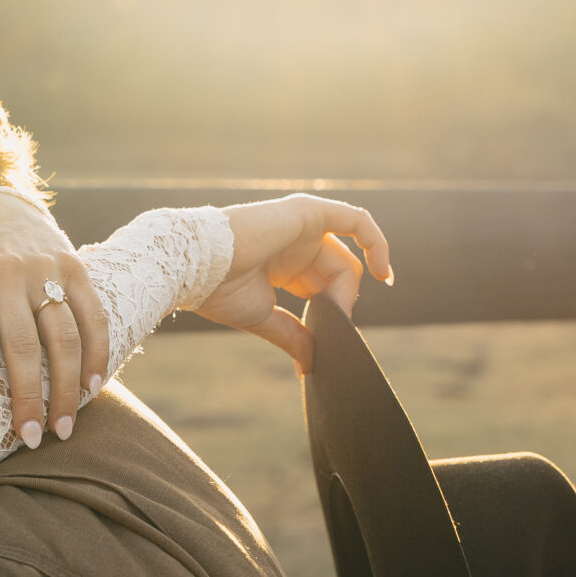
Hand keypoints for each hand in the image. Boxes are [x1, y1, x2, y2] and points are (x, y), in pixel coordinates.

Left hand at [0, 188, 106, 444]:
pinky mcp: (73, 266)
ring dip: (66, 384)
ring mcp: (43, 268)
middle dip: (28, 395)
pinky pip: (92, 313)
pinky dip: (97, 351)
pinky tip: (93, 386)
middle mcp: (5, 271)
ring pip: (62, 333)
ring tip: (63, 427)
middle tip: (32, 439)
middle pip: (21, 342)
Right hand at [201, 196, 392, 367]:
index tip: (326, 342)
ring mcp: (302, 224)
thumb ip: (292, 334)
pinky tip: (382, 272)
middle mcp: (293, 242)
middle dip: (339, 306)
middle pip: (337, 276)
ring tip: (338, 313)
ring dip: (349, 290)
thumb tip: (310, 365)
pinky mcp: (309, 211)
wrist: (193, 265)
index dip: (329, 314)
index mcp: (280, 264)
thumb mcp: (262, 317)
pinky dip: (376, 243)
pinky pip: (357, 221)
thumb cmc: (217, 289)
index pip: (320, 288)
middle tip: (332, 330)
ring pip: (346, 259)